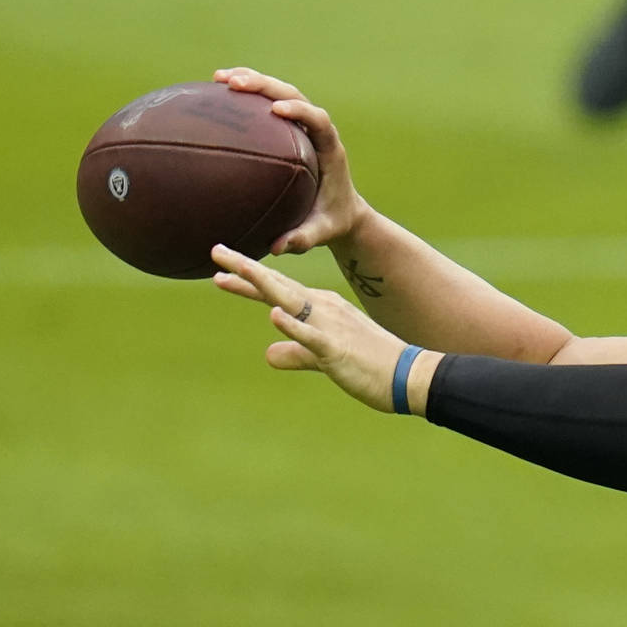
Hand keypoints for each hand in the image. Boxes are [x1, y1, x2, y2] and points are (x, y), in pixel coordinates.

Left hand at [212, 243, 402, 411]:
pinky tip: (274, 314)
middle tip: (217, 250)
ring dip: (263, 284)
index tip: (220, 272)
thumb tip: (269, 354)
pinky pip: (311, 335)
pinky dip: (292, 324)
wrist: (409, 375)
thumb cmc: (371, 365)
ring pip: (290, 301)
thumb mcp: (325, 359)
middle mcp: (323, 309)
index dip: (248, 282)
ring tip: (238, 269)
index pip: (277, 291)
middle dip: (246, 269)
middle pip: (277, 286)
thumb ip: (297, 354)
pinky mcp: (336, 349)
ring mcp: (330, 327)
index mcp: (321, 309)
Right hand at [213, 67, 369, 254]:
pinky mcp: (289, 129)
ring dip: (253, 81)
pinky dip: (245, 97)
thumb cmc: (332, 221)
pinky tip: (214, 93)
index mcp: (330, 150)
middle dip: (265, 85)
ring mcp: (302, 128)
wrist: (342, 212)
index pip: (319, 121)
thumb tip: (278, 248)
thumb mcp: (321, 232)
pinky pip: (267, 106)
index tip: (276, 109)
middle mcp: (317, 132)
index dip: (300, 111)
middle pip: (295, 96)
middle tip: (234, 83)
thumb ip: (304, 238)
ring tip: (219, 78)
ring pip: (280, 93)